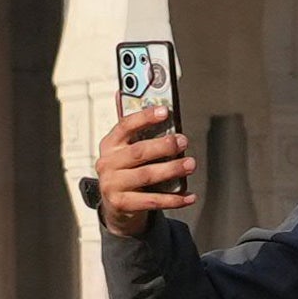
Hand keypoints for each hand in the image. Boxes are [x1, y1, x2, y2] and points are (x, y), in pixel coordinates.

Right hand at [90, 106, 195, 236]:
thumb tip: (123, 92)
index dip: (145, 117)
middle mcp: (107, 164)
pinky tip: (189, 195)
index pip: (125, 126)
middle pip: (138, 152)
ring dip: (171, 169)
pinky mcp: (122, 204)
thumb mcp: (124, 148)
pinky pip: (152, 200)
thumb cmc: (124, 171)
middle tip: (183, 141)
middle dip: (163, 145)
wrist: (116, 206)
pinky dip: (173, 199)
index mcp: (109, 145)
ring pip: (146, 175)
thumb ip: (131, 126)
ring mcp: (113, 185)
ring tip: (190, 164)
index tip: (165, 111)